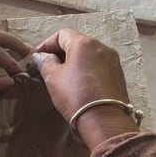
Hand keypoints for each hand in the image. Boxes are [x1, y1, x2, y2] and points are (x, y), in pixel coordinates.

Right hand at [31, 29, 138, 149]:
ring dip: (74, 61)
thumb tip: (40, 56)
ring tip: (62, 76)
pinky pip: (98, 65)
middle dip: (60, 52)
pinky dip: (86, 69)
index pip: (62, 34)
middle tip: (47, 66)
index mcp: (85, 43)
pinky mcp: (118, 74)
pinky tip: (79, 84)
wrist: (105, 121)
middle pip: (76, 43)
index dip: (47, 44)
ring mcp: (112, 61)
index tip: (37, 57)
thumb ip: (45, 62)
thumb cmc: (76, 96)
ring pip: (88, 54)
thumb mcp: (53, 77)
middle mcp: (101, 47)